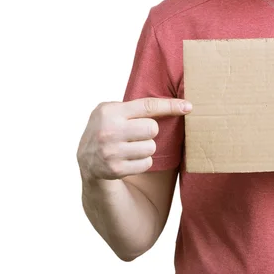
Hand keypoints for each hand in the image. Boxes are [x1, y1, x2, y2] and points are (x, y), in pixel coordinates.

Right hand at [76, 97, 192, 181]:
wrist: (86, 160)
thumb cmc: (106, 129)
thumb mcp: (111, 111)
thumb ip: (135, 106)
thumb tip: (175, 104)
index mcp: (109, 112)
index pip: (147, 106)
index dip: (170, 106)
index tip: (188, 106)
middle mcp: (109, 131)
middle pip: (152, 128)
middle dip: (149, 131)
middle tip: (137, 133)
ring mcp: (111, 151)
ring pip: (151, 147)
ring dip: (146, 147)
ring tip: (131, 147)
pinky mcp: (115, 169)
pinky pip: (147, 163)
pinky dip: (143, 161)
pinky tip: (130, 159)